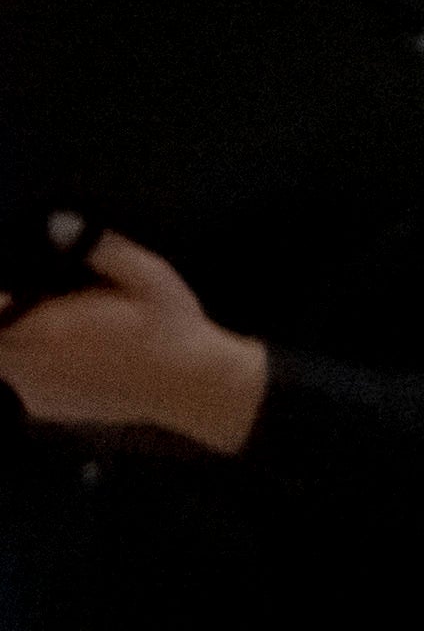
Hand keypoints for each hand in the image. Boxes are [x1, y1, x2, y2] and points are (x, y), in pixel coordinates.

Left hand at [0, 226, 269, 452]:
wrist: (196, 388)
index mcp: (43, 330)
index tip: (15, 290)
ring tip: (65, 329)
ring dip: (20, 341)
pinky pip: (24, 380)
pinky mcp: (51, 408)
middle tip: (40, 303)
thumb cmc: (171, 328)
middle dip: (8, 319)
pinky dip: (36, 364)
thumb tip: (57, 222)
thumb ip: (98, 247)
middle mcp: (31, 366)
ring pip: (6, 360)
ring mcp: (38, 391)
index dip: (0, 299)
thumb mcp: (145, 274)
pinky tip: (75, 355)